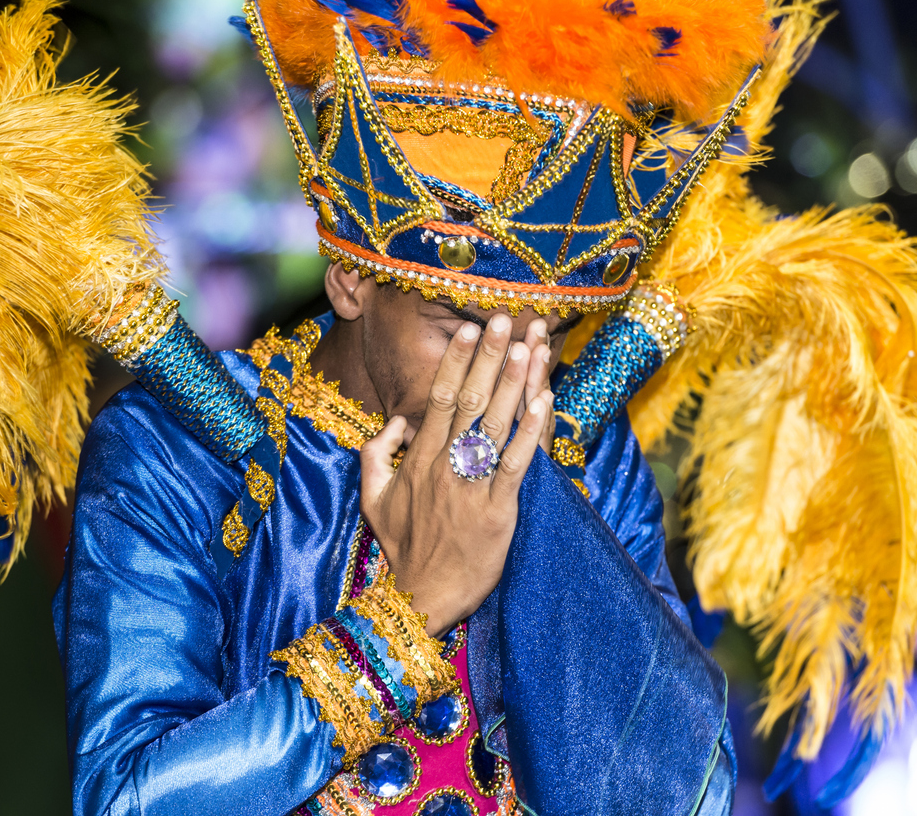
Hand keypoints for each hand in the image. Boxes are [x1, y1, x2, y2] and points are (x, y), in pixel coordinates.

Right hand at [360, 314, 553, 635]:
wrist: (419, 598)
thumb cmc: (401, 548)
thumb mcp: (372, 498)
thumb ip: (377, 452)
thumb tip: (396, 420)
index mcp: (418, 460)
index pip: (440, 399)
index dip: (456, 361)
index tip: (468, 328)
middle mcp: (445, 467)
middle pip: (469, 401)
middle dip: (488, 357)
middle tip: (504, 319)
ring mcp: (472, 489)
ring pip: (494, 426)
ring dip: (513, 384)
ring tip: (528, 347)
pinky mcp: (498, 513)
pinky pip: (516, 466)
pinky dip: (530, 433)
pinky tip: (544, 404)